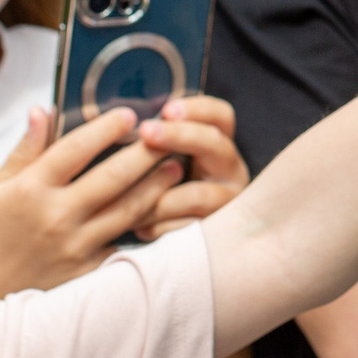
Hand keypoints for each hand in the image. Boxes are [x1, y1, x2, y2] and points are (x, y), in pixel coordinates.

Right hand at [0, 105, 179, 297]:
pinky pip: (125, 241)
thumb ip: (25, 150)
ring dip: (156, 185)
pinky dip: (145, 223)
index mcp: (30, 190)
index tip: (128, 114)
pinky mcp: (88, 269)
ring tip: (175, 166)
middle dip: (145, 152)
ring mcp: (75, 245)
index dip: (105, 128)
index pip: (75, 148)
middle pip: (113, 176)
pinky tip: (164, 207)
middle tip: (167, 136)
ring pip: (128, 209)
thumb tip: (43, 110)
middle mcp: (56, 216)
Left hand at [131, 94, 248, 240]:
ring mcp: (228, 204)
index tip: (167, 109)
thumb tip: (126, 122)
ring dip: (159, 195)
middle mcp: (231, 172)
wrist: (179, 248)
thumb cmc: (161, 194)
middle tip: (146, 132)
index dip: (198, 109)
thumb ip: (156, 142)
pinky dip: (160, 227)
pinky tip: (140, 229)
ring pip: (197, 194)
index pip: (221, 117)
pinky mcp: (217, 234)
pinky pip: (187, 229)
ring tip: (126, 200)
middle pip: (214, 144)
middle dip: (178, 135)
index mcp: (219, 147)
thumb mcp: (166, 163)